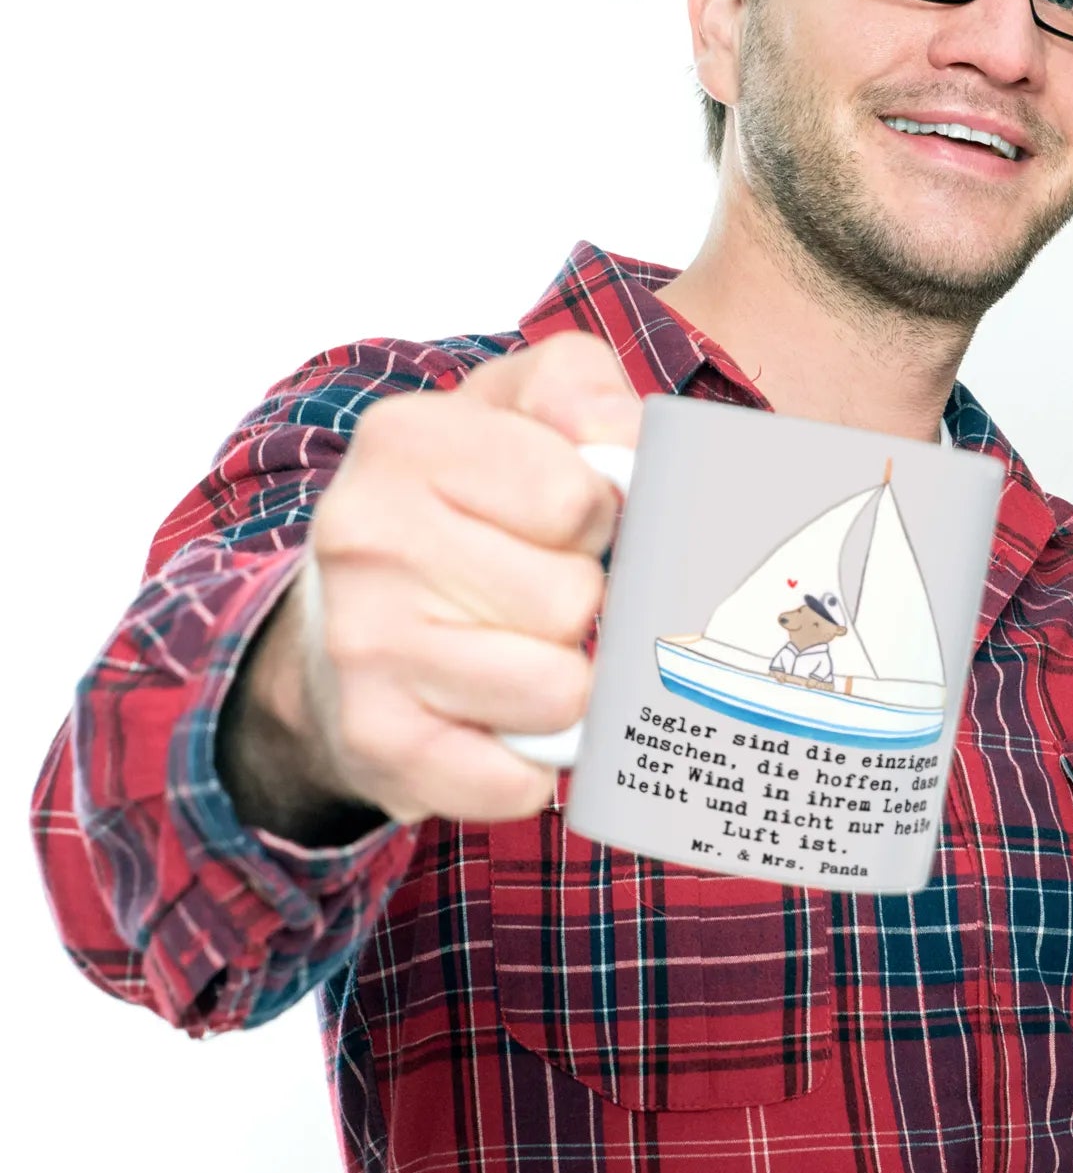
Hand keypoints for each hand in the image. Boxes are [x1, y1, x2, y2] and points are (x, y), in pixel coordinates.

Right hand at [222, 332, 640, 832]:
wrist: (344, 624)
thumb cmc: (464, 507)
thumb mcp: (518, 411)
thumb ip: (583, 392)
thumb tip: (628, 445)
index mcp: (406, 440)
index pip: (579, 498)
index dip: (595, 518)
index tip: (559, 522)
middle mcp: (364, 537)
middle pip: (573, 600)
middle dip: (579, 602)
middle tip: (530, 591)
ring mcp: (363, 646)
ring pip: (560, 692)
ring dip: (563, 682)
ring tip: (517, 650)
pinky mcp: (376, 743)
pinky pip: (519, 780)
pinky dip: (531, 762)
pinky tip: (496, 720)